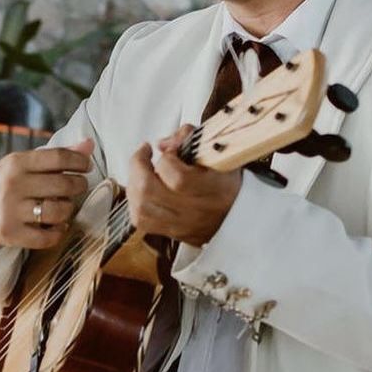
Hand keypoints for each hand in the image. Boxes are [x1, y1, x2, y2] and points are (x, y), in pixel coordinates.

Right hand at [0, 139, 94, 249]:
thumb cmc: (4, 184)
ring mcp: (11, 212)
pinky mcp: (12, 234)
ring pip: (58, 211)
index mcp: (16, 163)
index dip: (79, 161)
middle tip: (78, 187)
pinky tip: (57, 226)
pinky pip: (47, 238)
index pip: (58, 157)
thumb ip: (55, 155)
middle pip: (62, 185)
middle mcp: (13, 186)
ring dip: (68, 209)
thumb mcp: (23, 163)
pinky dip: (58, 232)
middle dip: (78, 185)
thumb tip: (88, 145)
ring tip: (65, 206)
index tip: (85, 166)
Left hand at [126, 126, 241, 245]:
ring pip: (140, 208)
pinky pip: (141, 221)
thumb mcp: (215, 152)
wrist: (237, 213)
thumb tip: (161, 144)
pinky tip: (140, 190)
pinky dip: (134, 203)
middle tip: (143, 154)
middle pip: (148, 191)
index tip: (169, 150)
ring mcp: (181, 225)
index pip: (178, 178)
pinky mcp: (171, 233)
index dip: (167, 160)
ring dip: (133, 184)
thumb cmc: (225, 179)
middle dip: (138, 166)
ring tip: (140, 171)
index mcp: (212, 189)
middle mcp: (194, 211)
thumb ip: (188, 138)